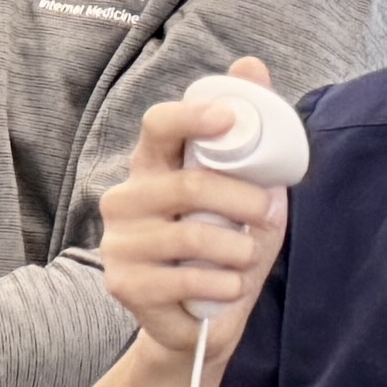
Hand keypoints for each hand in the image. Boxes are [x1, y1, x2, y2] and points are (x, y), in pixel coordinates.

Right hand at [104, 53, 291, 362]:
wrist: (199, 322)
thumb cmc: (223, 247)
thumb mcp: (243, 191)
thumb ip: (247, 136)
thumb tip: (251, 64)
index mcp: (152, 167)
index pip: (159, 126)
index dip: (191, 117)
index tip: (229, 119)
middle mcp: (125, 198)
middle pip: (189, 185)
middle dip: (244, 201)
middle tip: (267, 214)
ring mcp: (119, 242)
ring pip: (193, 237)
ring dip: (240, 250)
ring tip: (246, 258)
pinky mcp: (124, 284)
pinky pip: (187, 279)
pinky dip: (225, 285)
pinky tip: (228, 287)